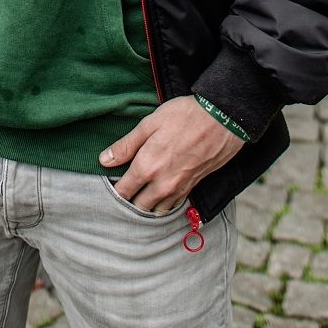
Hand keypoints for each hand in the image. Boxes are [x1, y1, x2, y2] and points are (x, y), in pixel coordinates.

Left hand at [99, 96, 245, 212]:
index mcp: (147, 167)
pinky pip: (172, 207)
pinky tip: (158, 195)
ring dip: (145, 206)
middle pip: (137, 207)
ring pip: (155, 211)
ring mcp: (178, 189)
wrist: (222, 119)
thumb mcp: (150, 123)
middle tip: (122, 190)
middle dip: (127, 202)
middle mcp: (161, 185)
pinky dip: (163, 205)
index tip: (108, 185)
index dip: (113, 191)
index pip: (122, 191)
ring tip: (139, 194)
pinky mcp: (192, 188)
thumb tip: (104, 160)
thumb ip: (126, 145)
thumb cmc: (184, 116)